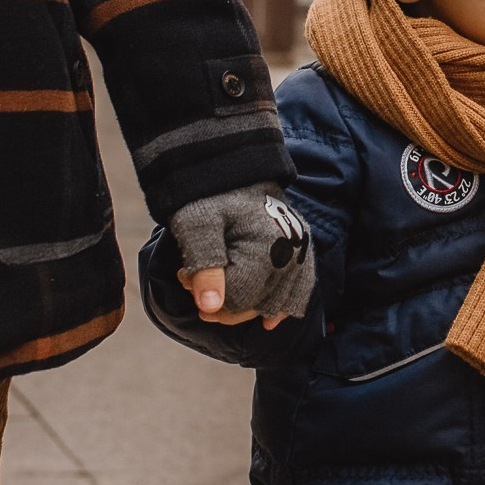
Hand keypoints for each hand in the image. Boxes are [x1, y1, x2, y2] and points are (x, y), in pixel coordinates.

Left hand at [169, 184, 314, 328]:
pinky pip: (301, 287)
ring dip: (248, 307)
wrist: (233, 163)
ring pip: (278, 301)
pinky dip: (286, 305)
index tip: (183, 277)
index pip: (238, 298)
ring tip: (219, 300)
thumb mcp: (197, 227)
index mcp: (268, 249)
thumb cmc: (210, 194)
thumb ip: (204, 267)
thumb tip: (210, 309)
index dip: (206, 295)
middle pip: (257, 304)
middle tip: (193, 284)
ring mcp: (300, 252)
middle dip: (224, 303)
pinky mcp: (302, 248)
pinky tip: (270, 321)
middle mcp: (291, 254)